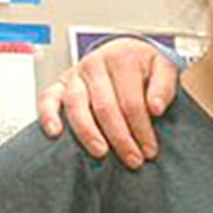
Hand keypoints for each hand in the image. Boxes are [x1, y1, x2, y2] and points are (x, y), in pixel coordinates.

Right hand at [37, 40, 178, 169]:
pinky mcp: (61, 83)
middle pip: (105, 107)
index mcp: (121, 59)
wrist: (124, 51)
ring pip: (77, 105)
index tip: (150, 151)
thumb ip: (164, 86)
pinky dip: (48, 115)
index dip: (141, 130)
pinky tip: (55, 133)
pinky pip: (49, 97)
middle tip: (133, 160)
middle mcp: (95, 64)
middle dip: (120, 138)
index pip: (131, 102)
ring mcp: (75, 74)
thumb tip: (156, 108)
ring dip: (88, 133)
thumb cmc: (144, 65)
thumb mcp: (164, 68)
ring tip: (101, 153)